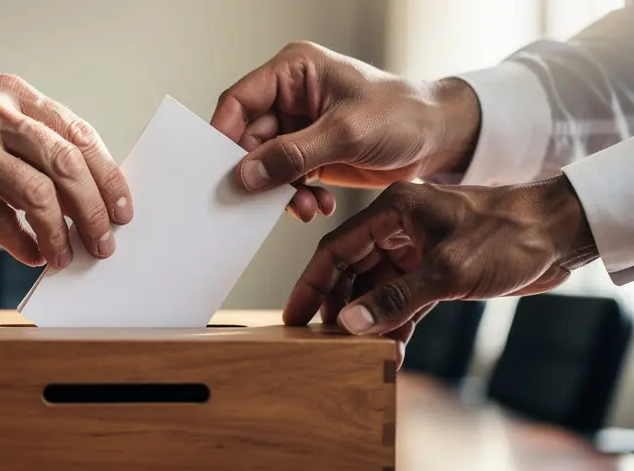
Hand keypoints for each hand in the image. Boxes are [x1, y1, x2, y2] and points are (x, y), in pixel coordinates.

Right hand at [0, 74, 132, 268]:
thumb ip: (36, 150)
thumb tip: (93, 198)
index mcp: (11, 94)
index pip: (77, 135)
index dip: (107, 177)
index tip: (123, 210)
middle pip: (64, 164)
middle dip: (93, 211)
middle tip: (103, 243)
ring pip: (37, 195)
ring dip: (61, 234)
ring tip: (66, 255)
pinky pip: (0, 221)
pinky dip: (24, 244)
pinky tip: (34, 254)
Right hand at [211, 41, 480, 218]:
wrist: (440, 139)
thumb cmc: (405, 115)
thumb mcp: (347, 133)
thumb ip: (293, 155)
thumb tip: (247, 174)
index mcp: (294, 71)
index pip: (240, 101)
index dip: (225, 135)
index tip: (222, 169)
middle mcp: (291, 96)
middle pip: (248, 138)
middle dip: (260, 173)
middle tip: (267, 198)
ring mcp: (299, 126)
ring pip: (265, 164)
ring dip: (280, 190)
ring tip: (304, 206)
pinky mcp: (310, 153)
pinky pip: (285, 179)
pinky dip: (296, 196)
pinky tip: (316, 206)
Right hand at [282, 176, 598, 364]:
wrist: (562, 234)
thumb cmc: (510, 235)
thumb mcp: (448, 270)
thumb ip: (395, 300)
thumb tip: (350, 325)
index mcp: (394, 210)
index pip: (337, 249)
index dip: (312, 284)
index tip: (295, 315)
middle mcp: (400, 228)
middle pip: (351, 270)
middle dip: (336, 306)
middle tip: (319, 340)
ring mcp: (418, 250)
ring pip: (376, 289)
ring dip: (368, 321)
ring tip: (354, 353)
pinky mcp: (438, 271)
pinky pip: (404, 300)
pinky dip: (397, 324)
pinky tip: (391, 351)